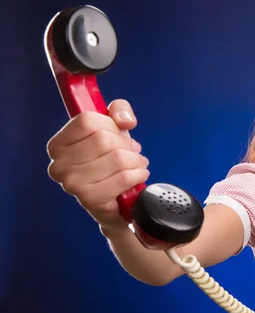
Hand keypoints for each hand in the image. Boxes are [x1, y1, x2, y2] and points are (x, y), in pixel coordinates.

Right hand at [46, 99, 149, 230]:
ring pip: (117, 158)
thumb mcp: (114, 129)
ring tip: (136, 164)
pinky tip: (138, 175)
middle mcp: (59, 165)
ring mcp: (73, 184)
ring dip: (136, 160)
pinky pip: (124, 177)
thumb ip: (119, 111)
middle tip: (131, 152)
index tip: (117, 133)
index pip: (87, 121)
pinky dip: (138, 174)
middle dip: (126, 145)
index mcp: (58, 145)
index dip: (110, 125)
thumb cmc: (111, 163)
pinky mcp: (91, 200)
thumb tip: (125, 120)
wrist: (116, 201)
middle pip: (103, 139)